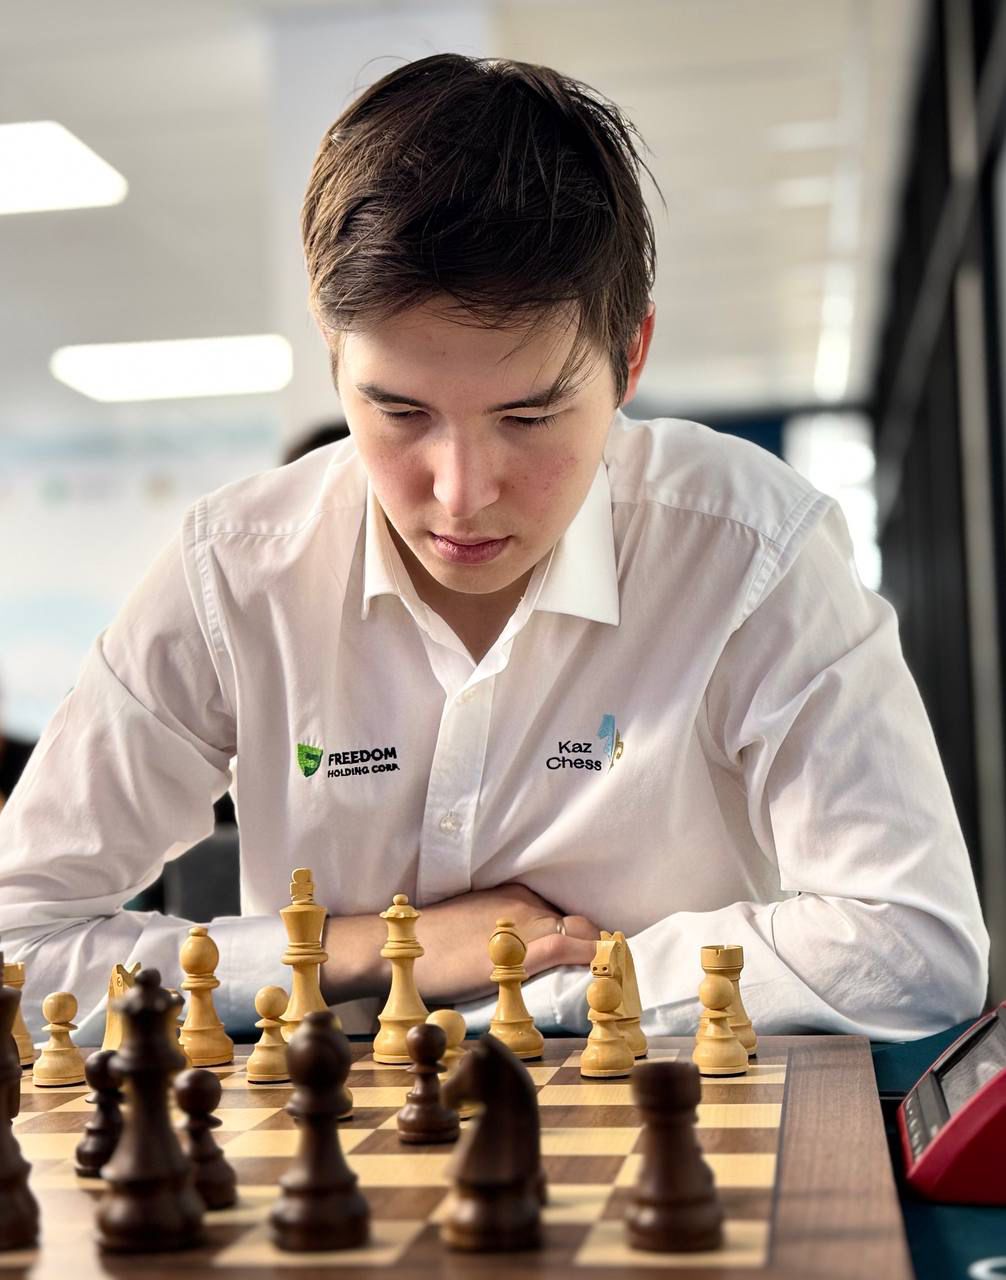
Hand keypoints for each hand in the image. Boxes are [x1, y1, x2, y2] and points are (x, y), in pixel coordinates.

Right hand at [321, 883, 601, 1004]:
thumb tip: (517, 960)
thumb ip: (499, 936)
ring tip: (612, 975)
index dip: (581, 938)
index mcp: (511, 896)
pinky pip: (568, 947)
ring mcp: (524, 923)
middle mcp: (523, 903)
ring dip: (597, 953)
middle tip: (608, 970)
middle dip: (593, 944)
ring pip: (578, 932)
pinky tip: (604, 970)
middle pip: (575, 922)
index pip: (561, 916)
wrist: (402, 947)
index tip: (593, 957)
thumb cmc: (430, 945)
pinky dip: (591, 957)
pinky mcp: (521, 948)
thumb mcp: (470, 930)